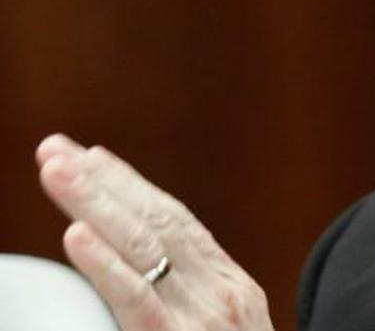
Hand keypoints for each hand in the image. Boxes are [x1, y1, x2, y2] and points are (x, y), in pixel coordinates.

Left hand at [36, 134, 273, 330]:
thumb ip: (194, 307)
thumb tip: (152, 281)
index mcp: (232, 285)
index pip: (176, 221)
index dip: (133, 185)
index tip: (94, 156)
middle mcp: (222, 291)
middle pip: (156, 221)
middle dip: (102, 181)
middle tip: (54, 147)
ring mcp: (205, 316)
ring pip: (144, 245)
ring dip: (94, 201)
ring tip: (54, 169)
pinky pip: (138, 299)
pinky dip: (106, 263)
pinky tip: (76, 234)